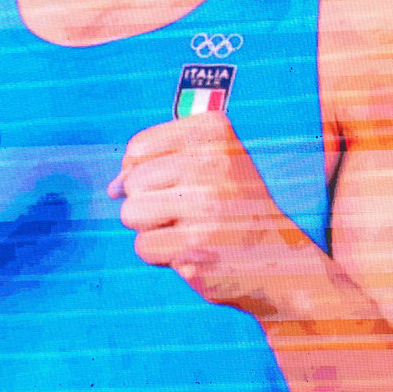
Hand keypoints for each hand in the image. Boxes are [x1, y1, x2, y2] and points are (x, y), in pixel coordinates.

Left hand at [111, 111, 317, 314]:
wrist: (280, 259)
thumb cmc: (235, 208)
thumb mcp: (209, 164)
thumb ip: (155, 162)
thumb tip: (112, 188)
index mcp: (215, 132)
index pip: (139, 147)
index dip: (147, 172)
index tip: (182, 183)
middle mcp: (211, 163)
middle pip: (132, 183)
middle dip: (151, 203)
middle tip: (192, 212)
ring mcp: (204, 205)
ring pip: (131, 214)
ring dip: (153, 229)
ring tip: (190, 230)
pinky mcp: (194, 245)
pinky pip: (143, 247)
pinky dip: (161, 256)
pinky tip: (192, 252)